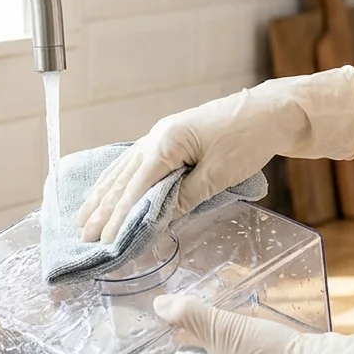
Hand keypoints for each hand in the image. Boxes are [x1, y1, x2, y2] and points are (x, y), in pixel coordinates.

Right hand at [78, 66, 353, 243]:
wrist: (269, 112)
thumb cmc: (248, 139)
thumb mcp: (219, 174)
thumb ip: (186, 196)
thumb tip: (158, 219)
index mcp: (167, 142)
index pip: (136, 187)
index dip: (119, 216)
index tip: (106, 240)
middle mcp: (156, 137)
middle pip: (123, 179)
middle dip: (103, 210)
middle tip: (85, 237)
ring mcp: (160, 136)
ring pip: (123, 170)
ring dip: (103, 196)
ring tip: (84, 218)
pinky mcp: (169, 139)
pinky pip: (134, 163)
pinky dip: (117, 180)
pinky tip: (107, 190)